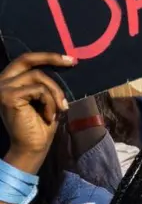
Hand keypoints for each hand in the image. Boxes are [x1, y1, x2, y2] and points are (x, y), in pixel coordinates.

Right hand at [1, 52, 73, 174]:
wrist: (32, 147)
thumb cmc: (40, 125)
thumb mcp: (45, 99)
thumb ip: (46, 83)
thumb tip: (64, 62)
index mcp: (9, 81)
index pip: (25, 60)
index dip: (46, 56)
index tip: (69, 59)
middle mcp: (1, 82)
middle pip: (27, 60)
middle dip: (51, 58)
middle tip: (72, 62)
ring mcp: (2, 88)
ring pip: (39, 77)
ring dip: (55, 93)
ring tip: (60, 109)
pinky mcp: (8, 96)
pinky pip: (39, 90)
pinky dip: (50, 102)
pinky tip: (49, 116)